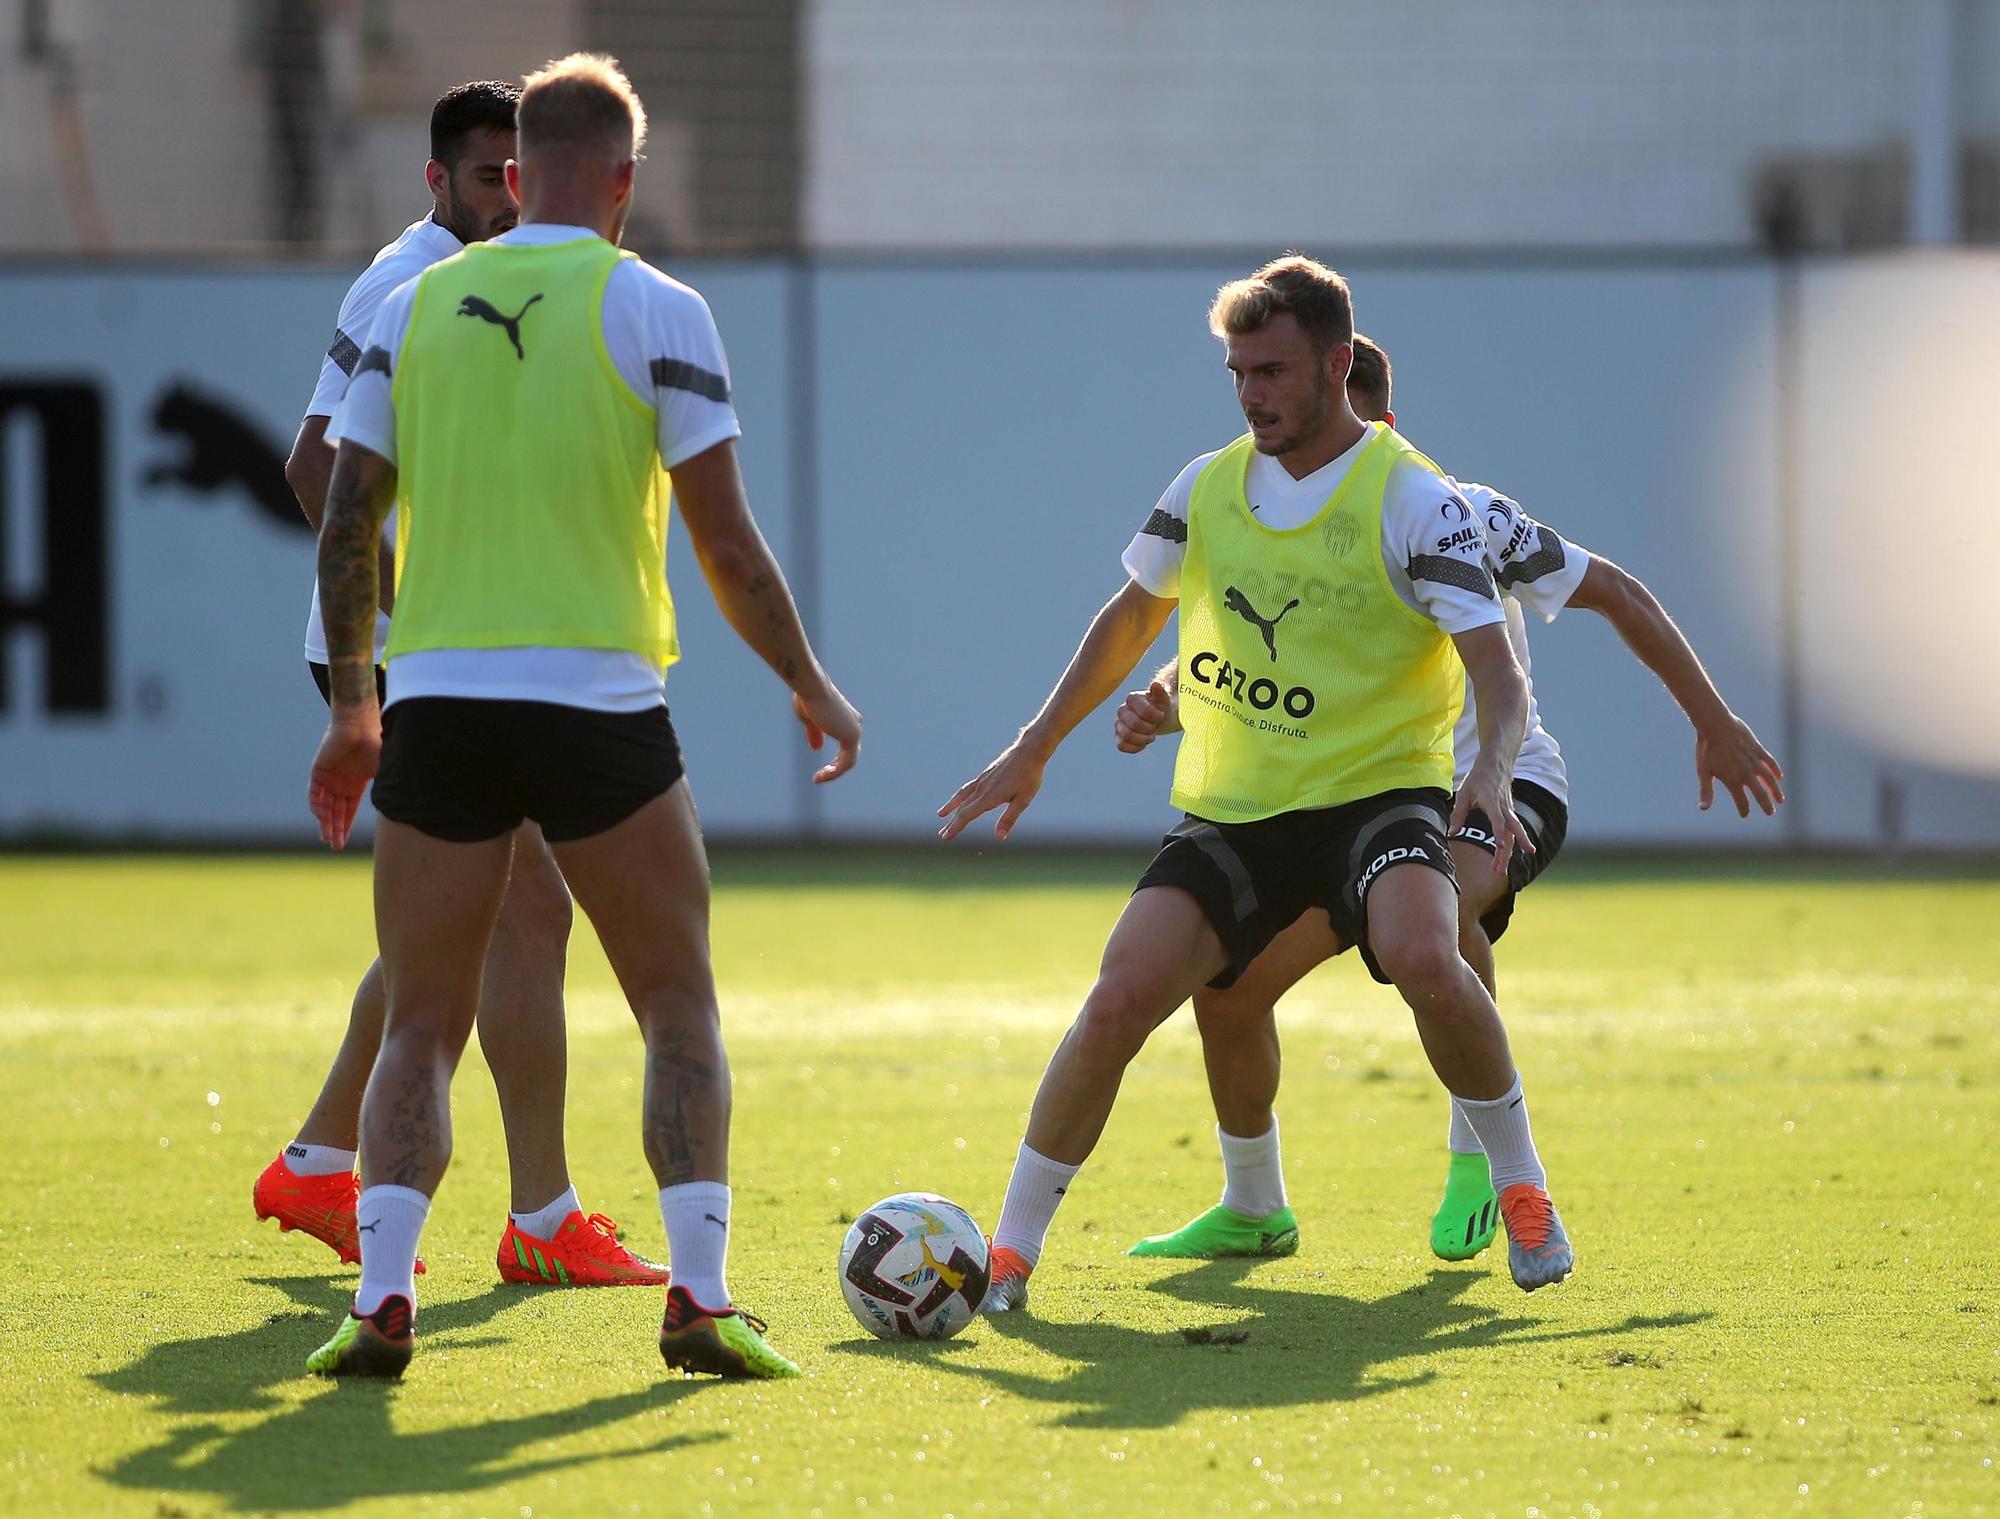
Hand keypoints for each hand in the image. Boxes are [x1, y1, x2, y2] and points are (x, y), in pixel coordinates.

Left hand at [308, 712, 382, 850]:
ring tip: (327, 837)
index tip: (342, 843)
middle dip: (334, 829)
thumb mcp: (385, 772)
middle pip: (335, 811)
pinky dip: (317, 805)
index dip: (345, 827)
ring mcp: (329, 777)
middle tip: (334, 846)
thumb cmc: (376, 745)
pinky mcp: (318, 770)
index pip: (348, 810)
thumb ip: (387, 789)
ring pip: (324, 805)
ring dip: (325, 821)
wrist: (360, 725)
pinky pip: (314, 792)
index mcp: (356, 783)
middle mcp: (341, 782)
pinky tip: (322, 816)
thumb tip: (401, 809)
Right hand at [793, 683, 861, 783]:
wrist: (812, 689)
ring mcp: (855, 731)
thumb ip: (815, 733)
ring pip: (849, 761)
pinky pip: (847, 762)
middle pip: (849, 755)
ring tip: (818, 779)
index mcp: (847, 720)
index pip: (846, 745)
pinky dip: (835, 771)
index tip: (821, 770)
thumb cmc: (808, 698)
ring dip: (833, 773)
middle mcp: (854, 725)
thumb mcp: (809, 719)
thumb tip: (817, 748)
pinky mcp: (851, 736)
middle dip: (835, 768)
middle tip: (818, 777)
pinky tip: (821, 776)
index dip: (836, 760)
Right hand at [937, 743, 1045, 840]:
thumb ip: (1009, 818)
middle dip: (952, 823)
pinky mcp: (985, 775)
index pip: (967, 815)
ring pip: (962, 796)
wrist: (1028, 751)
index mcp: (989, 797)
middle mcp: (982, 788)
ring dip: (951, 807)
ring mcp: (982, 780)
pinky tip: (960, 799)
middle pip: (962, 808)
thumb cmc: (1029, 776)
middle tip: (942, 835)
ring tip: (941, 815)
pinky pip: (968, 787)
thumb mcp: (1023, 800)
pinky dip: (959, 796)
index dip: (956, 827)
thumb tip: (999, 837)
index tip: (946, 837)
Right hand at [1114, 680, 1172, 752]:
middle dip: (1149, 729)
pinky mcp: (1118, 737)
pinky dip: (1135, 747)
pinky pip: (1121, 746)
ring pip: (1126, 737)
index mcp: (1132, 698)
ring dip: (1143, 739)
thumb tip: (1155, 684)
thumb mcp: (1164, 698)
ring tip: (1150, 736)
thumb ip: (1160, 692)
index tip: (1161, 716)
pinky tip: (1143, 743)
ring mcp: (1118, 724)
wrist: (1158, 718)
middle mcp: (1122, 710)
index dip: (1155, 717)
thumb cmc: (1161, 707)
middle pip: (1133, 725)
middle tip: (1155, 727)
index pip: (1143, 711)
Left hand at [1449, 761, 1533, 877]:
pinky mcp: (1509, 814)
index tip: (1501, 846)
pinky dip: (1510, 846)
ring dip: (1508, 854)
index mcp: (1493, 801)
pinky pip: (1512, 832)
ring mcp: (1509, 811)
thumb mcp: (1464, 793)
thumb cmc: (1479, 778)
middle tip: (1501, 870)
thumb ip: (1458, 814)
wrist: (1497, 764)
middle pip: (1511, 832)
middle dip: (1507, 852)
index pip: (1498, 820)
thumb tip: (1451, 833)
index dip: (1500, 833)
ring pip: (1513, 835)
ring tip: (1501, 871)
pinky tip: (1503, 859)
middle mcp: (1504, 808)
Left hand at [1696, 714, 1784, 816]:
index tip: (1744, 814)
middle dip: (1766, 805)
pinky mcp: (1758, 750)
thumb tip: (1703, 808)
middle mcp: (1746, 773)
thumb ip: (1706, 791)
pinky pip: (1770, 762)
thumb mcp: (1704, 771)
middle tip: (1771, 812)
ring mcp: (1754, 761)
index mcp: (1733, 780)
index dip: (1743, 809)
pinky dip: (1776, 770)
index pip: (1741, 801)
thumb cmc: (1707, 749)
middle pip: (1760, 794)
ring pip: (1769, 780)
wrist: (1716, 725)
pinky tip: (1779, 776)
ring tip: (1780, 799)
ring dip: (1775, 790)